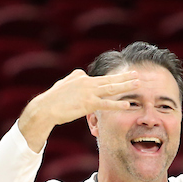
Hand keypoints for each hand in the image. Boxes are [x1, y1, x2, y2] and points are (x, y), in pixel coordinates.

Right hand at [18, 69, 140, 151]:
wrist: (45, 108)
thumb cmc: (52, 99)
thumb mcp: (63, 84)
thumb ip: (73, 79)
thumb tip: (80, 74)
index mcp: (80, 76)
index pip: (98, 79)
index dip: (111, 80)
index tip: (123, 78)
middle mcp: (87, 81)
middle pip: (109, 78)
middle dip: (124, 76)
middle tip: (137, 73)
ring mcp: (88, 92)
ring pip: (111, 88)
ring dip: (126, 85)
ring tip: (138, 83)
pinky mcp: (88, 103)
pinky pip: (106, 103)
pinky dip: (118, 104)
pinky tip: (127, 104)